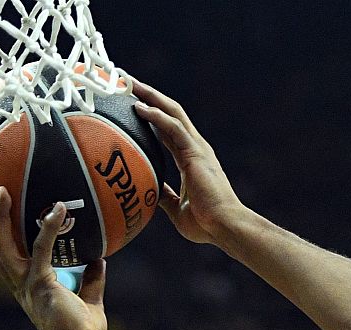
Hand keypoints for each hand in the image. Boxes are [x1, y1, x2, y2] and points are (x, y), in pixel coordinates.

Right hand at [0, 188, 106, 329]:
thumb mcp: (90, 301)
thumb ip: (91, 280)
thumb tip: (99, 259)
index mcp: (25, 287)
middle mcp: (19, 284)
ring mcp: (26, 283)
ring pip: (1, 245)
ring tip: (0, 189)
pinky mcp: (41, 283)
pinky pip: (42, 248)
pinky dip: (49, 227)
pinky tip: (59, 209)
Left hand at [130, 80, 246, 244]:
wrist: (226, 228)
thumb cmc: (207, 224)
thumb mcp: (177, 209)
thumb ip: (165, 197)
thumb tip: (149, 190)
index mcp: (192, 159)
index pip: (168, 129)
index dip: (151, 115)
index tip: (130, 104)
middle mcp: (196, 148)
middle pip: (170, 112)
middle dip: (148, 95)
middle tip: (124, 81)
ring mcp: (198, 148)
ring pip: (172, 112)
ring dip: (149, 96)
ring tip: (127, 83)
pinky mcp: (196, 153)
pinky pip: (174, 127)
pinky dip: (156, 115)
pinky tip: (138, 107)